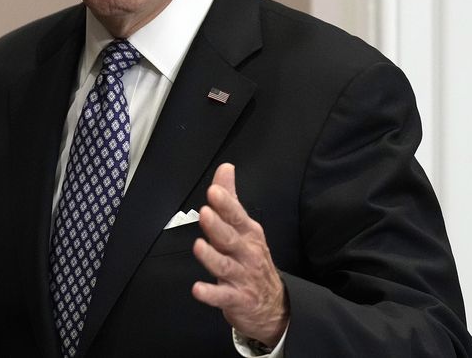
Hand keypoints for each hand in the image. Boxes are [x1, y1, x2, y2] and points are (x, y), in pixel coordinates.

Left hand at [191, 163, 287, 346]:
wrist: (273, 304)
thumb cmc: (252, 259)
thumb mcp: (245, 227)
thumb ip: (231, 198)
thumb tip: (225, 169)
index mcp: (248, 234)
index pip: (236, 216)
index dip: (226, 204)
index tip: (214, 191)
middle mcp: (246, 253)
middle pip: (230, 238)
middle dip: (218, 226)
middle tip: (206, 213)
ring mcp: (242, 276)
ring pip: (225, 266)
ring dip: (211, 257)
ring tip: (199, 246)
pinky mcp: (236, 298)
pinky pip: (222, 297)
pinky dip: (210, 294)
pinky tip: (198, 289)